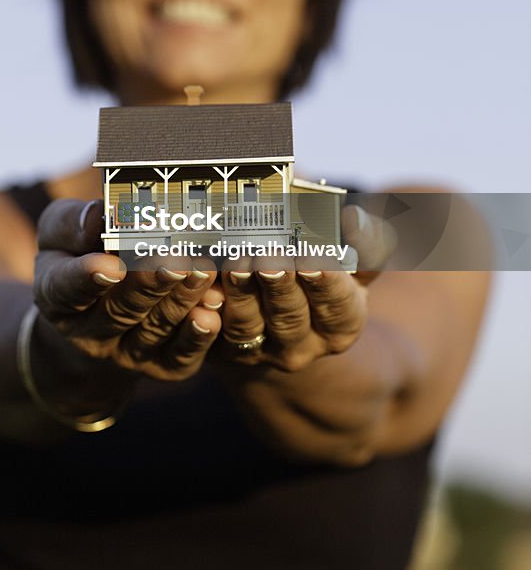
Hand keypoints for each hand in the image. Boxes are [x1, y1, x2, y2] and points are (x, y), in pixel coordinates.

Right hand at [34, 198, 222, 380]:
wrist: (98, 309)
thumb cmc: (81, 252)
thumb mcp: (62, 230)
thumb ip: (75, 223)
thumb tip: (100, 215)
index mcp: (56, 294)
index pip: (66, 288)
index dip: (87, 278)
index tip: (110, 265)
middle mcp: (88, 331)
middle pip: (120, 309)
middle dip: (150, 283)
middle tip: (174, 260)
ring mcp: (125, 352)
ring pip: (155, 329)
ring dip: (181, 300)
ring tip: (203, 271)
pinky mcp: (162, 366)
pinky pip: (180, 356)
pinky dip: (198, 335)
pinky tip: (213, 310)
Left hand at [215, 205, 395, 371]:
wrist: (282, 330)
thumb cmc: (322, 282)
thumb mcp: (355, 269)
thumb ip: (366, 245)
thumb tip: (356, 217)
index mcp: (341, 325)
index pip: (337, 304)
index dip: (325, 282)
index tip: (314, 258)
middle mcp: (302, 345)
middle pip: (290, 316)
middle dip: (279, 284)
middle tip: (269, 256)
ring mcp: (261, 351)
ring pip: (248, 325)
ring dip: (240, 293)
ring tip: (235, 261)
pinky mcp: (224, 352)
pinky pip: (211, 334)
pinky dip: (205, 310)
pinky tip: (202, 283)